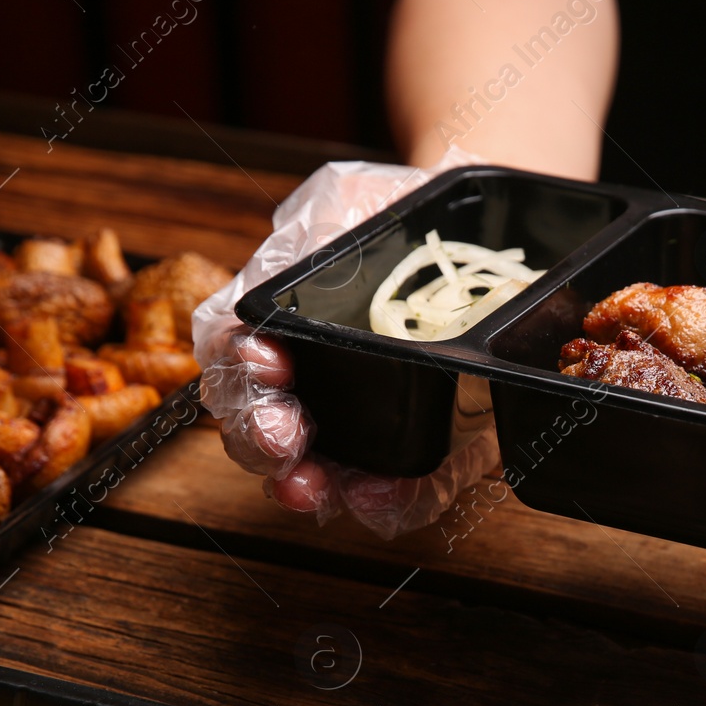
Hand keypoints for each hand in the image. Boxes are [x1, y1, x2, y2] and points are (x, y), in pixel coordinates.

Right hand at [193, 149, 498, 537]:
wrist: (472, 229)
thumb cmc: (387, 216)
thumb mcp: (339, 203)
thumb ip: (309, 232)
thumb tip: (294, 259)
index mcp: (272, 333)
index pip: (233, 363)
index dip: (237, 372)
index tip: (263, 361)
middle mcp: (307, 389)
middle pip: (260, 434)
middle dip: (261, 443)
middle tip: (279, 438)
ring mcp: (363, 425)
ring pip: (320, 476)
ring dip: (311, 487)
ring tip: (314, 485)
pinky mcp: (431, 448)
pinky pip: (404, 491)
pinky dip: (389, 501)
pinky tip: (382, 494)